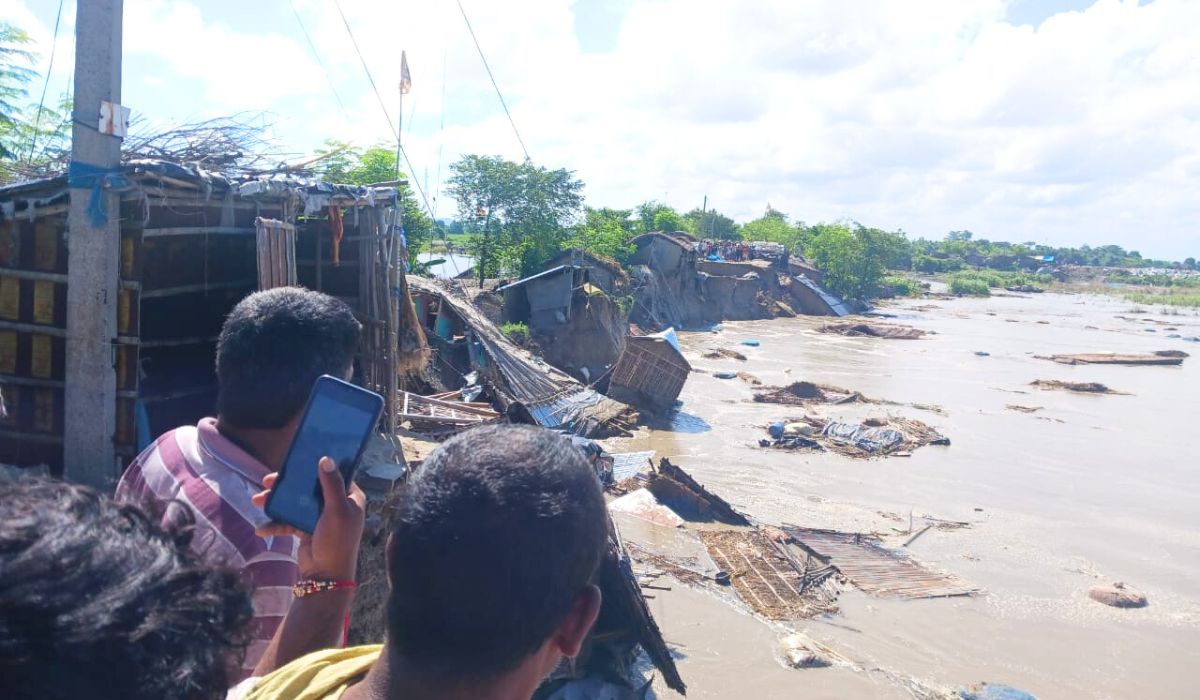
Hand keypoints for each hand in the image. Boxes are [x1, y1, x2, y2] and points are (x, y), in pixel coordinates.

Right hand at [253, 457, 366, 580]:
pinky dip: (275, 524)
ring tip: (256, 500)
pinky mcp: (306, 529)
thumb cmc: (337, 541)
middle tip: (267, 480)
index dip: (317, 465)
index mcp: (350, 497)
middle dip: (287, 484)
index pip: (334, 474)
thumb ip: (331, 485)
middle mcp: (336, 504)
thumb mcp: (336, 511)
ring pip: (296, 502)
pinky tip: (261, 530)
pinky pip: (288, 522)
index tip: (299, 457)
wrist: (325, 577)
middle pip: (309, 487)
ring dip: (276, 502)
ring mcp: (320, 517)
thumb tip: (326, 458)